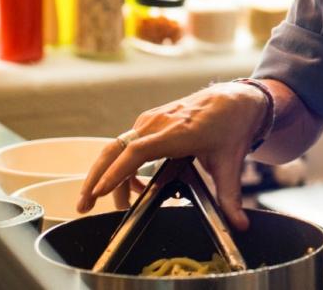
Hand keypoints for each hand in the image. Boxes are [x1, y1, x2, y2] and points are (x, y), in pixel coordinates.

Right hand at [75, 82, 269, 229]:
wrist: (236, 98)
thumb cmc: (232, 125)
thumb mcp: (231, 162)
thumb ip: (230, 196)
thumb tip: (239, 224)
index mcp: (177, 133)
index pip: (136, 153)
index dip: (117, 173)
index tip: (99, 192)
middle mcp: (158, 124)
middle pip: (115, 149)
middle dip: (95, 178)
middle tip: (83, 206)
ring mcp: (152, 120)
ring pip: (117, 147)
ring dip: (106, 174)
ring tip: (104, 202)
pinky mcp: (151, 121)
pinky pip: (128, 144)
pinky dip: (122, 165)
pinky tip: (135, 186)